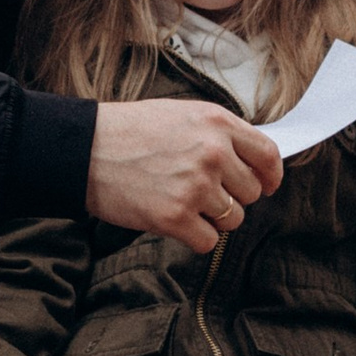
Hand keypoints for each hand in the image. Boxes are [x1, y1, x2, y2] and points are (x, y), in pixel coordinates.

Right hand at [85, 97, 282, 250]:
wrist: (84, 150)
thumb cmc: (129, 131)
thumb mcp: (182, 114)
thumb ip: (219, 134)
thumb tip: (251, 162)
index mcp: (217, 123)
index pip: (268, 155)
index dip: (271, 176)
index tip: (267, 186)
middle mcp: (213, 153)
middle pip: (251, 193)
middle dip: (230, 197)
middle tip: (199, 191)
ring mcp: (196, 186)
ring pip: (232, 219)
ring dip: (212, 218)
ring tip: (181, 201)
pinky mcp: (175, 217)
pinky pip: (209, 241)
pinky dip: (195, 237)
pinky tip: (173, 220)